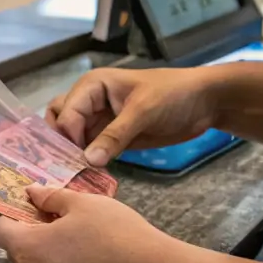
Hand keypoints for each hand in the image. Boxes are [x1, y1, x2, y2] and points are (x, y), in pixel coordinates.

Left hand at [0, 186, 179, 262]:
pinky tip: (65, 237)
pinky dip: (47, 252)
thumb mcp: (79, 202)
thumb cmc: (112, 231)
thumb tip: (31, 193)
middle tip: (28, 200)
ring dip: (33, 238)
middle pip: (12, 244)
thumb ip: (49, 197)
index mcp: (27, 248)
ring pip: (29, 259)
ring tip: (49, 216)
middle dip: (16, 222)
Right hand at [48, 67, 218, 165]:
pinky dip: (86, 162)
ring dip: (71, 154)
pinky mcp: (111, 137)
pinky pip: (90, 150)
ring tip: (76, 173)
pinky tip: (88, 176)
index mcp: (92, 86)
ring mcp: (99, 120)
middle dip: (59, 143)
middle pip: (58, 122)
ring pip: (71, 138)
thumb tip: (87, 160)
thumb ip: (114, 135)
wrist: (204, 103)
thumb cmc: (173, 95)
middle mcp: (89, 101)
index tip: (76, 160)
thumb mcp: (143, 112)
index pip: (65, 113)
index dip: (67, 136)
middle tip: (68, 166)